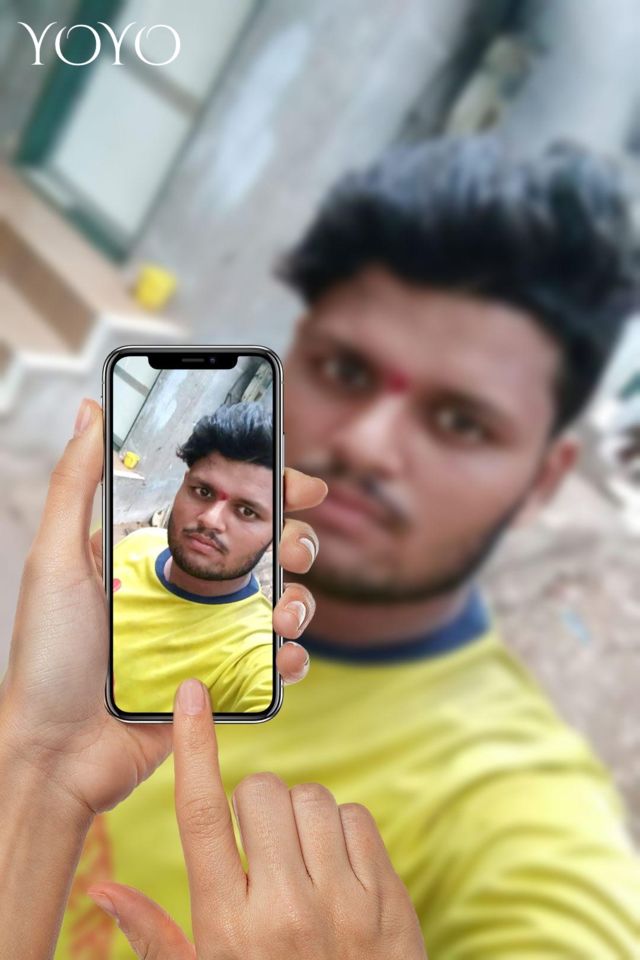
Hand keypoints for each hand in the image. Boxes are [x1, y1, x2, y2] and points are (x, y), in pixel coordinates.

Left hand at [0, 399, 326, 817]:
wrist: (55, 754)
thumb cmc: (48, 656)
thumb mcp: (56, 559)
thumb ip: (76, 482)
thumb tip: (90, 409)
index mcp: (158, 552)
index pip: (225, 507)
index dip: (268, 489)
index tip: (299, 483)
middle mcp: (190, 589)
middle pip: (266, 550)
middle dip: (295, 541)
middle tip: (294, 549)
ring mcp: (210, 635)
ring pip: (281, 602)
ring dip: (301, 600)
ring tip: (284, 614)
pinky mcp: (223, 682)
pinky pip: (274, 663)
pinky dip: (292, 657)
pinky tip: (284, 657)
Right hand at [87, 678, 427, 959]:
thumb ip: (153, 935)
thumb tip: (99, 888)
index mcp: (228, 927)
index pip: (200, 816)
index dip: (194, 747)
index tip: (191, 693)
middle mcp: (285, 909)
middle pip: (261, 792)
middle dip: (255, 802)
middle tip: (260, 844)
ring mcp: (344, 903)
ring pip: (313, 798)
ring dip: (299, 814)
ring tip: (298, 859)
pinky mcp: (388, 899)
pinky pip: (358, 817)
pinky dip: (342, 829)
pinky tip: (335, 868)